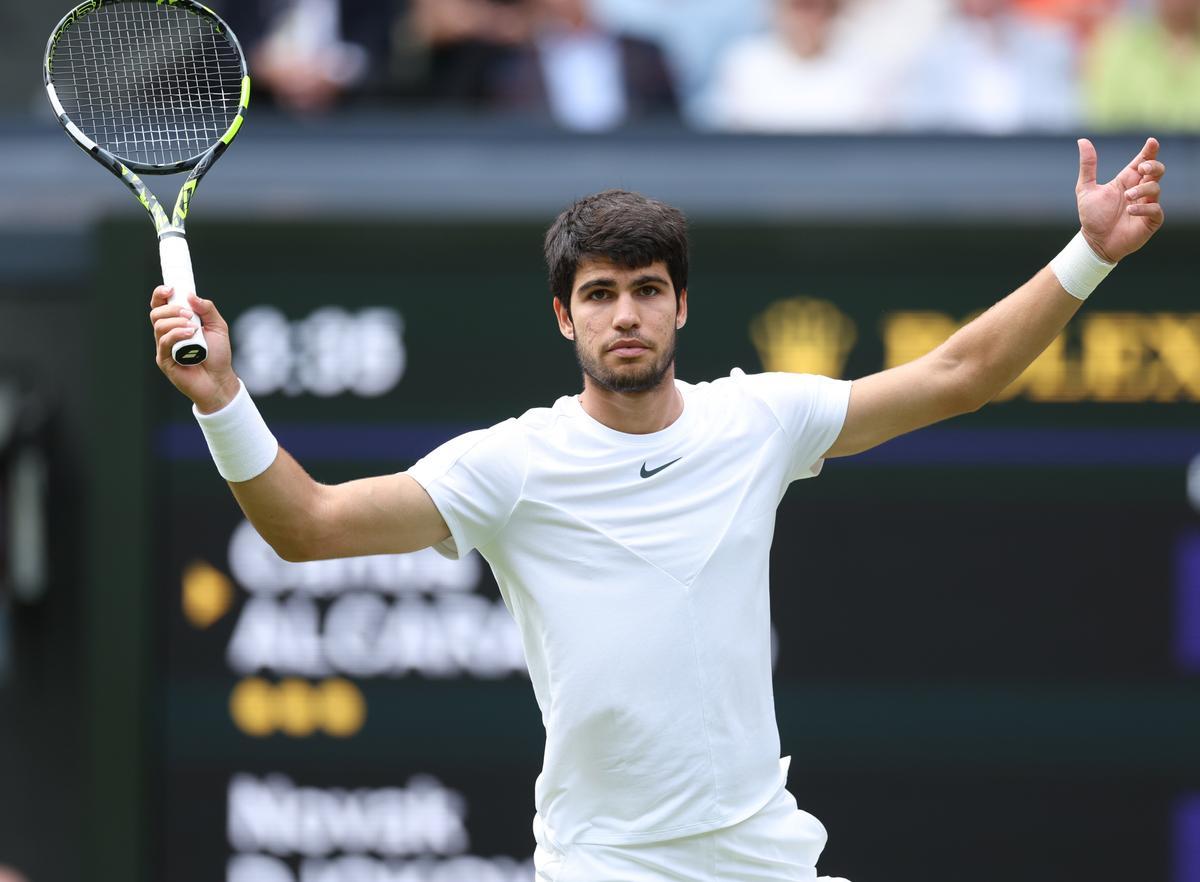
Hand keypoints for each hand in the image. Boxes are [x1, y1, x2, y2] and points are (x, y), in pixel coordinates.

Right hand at [149, 286, 239, 412]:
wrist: (220, 380)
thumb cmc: (218, 355)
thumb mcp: (218, 327)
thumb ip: (207, 309)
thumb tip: (190, 295)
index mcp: (177, 323)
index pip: (160, 304)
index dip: (160, 294)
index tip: (170, 289)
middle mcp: (167, 334)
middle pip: (156, 313)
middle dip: (172, 309)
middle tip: (189, 315)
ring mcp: (164, 347)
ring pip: (159, 326)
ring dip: (176, 322)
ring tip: (193, 328)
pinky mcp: (164, 360)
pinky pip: (164, 342)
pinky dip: (177, 334)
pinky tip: (190, 335)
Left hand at [1076, 137, 1164, 263]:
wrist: (1094, 242)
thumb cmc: (1092, 216)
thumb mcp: (1085, 189)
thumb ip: (1087, 166)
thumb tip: (1082, 141)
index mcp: (1126, 181)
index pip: (1142, 161)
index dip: (1149, 151)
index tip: (1151, 142)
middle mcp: (1139, 190)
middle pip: (1156, 170)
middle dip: (1153, 165)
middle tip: (1142, 168)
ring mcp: (1146, 205)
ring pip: (1156, 188)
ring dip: (1142, 189)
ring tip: (1127, 197)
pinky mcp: (1150, 220)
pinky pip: (1156, 210)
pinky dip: (1144, 208)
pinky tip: (1131, 210)